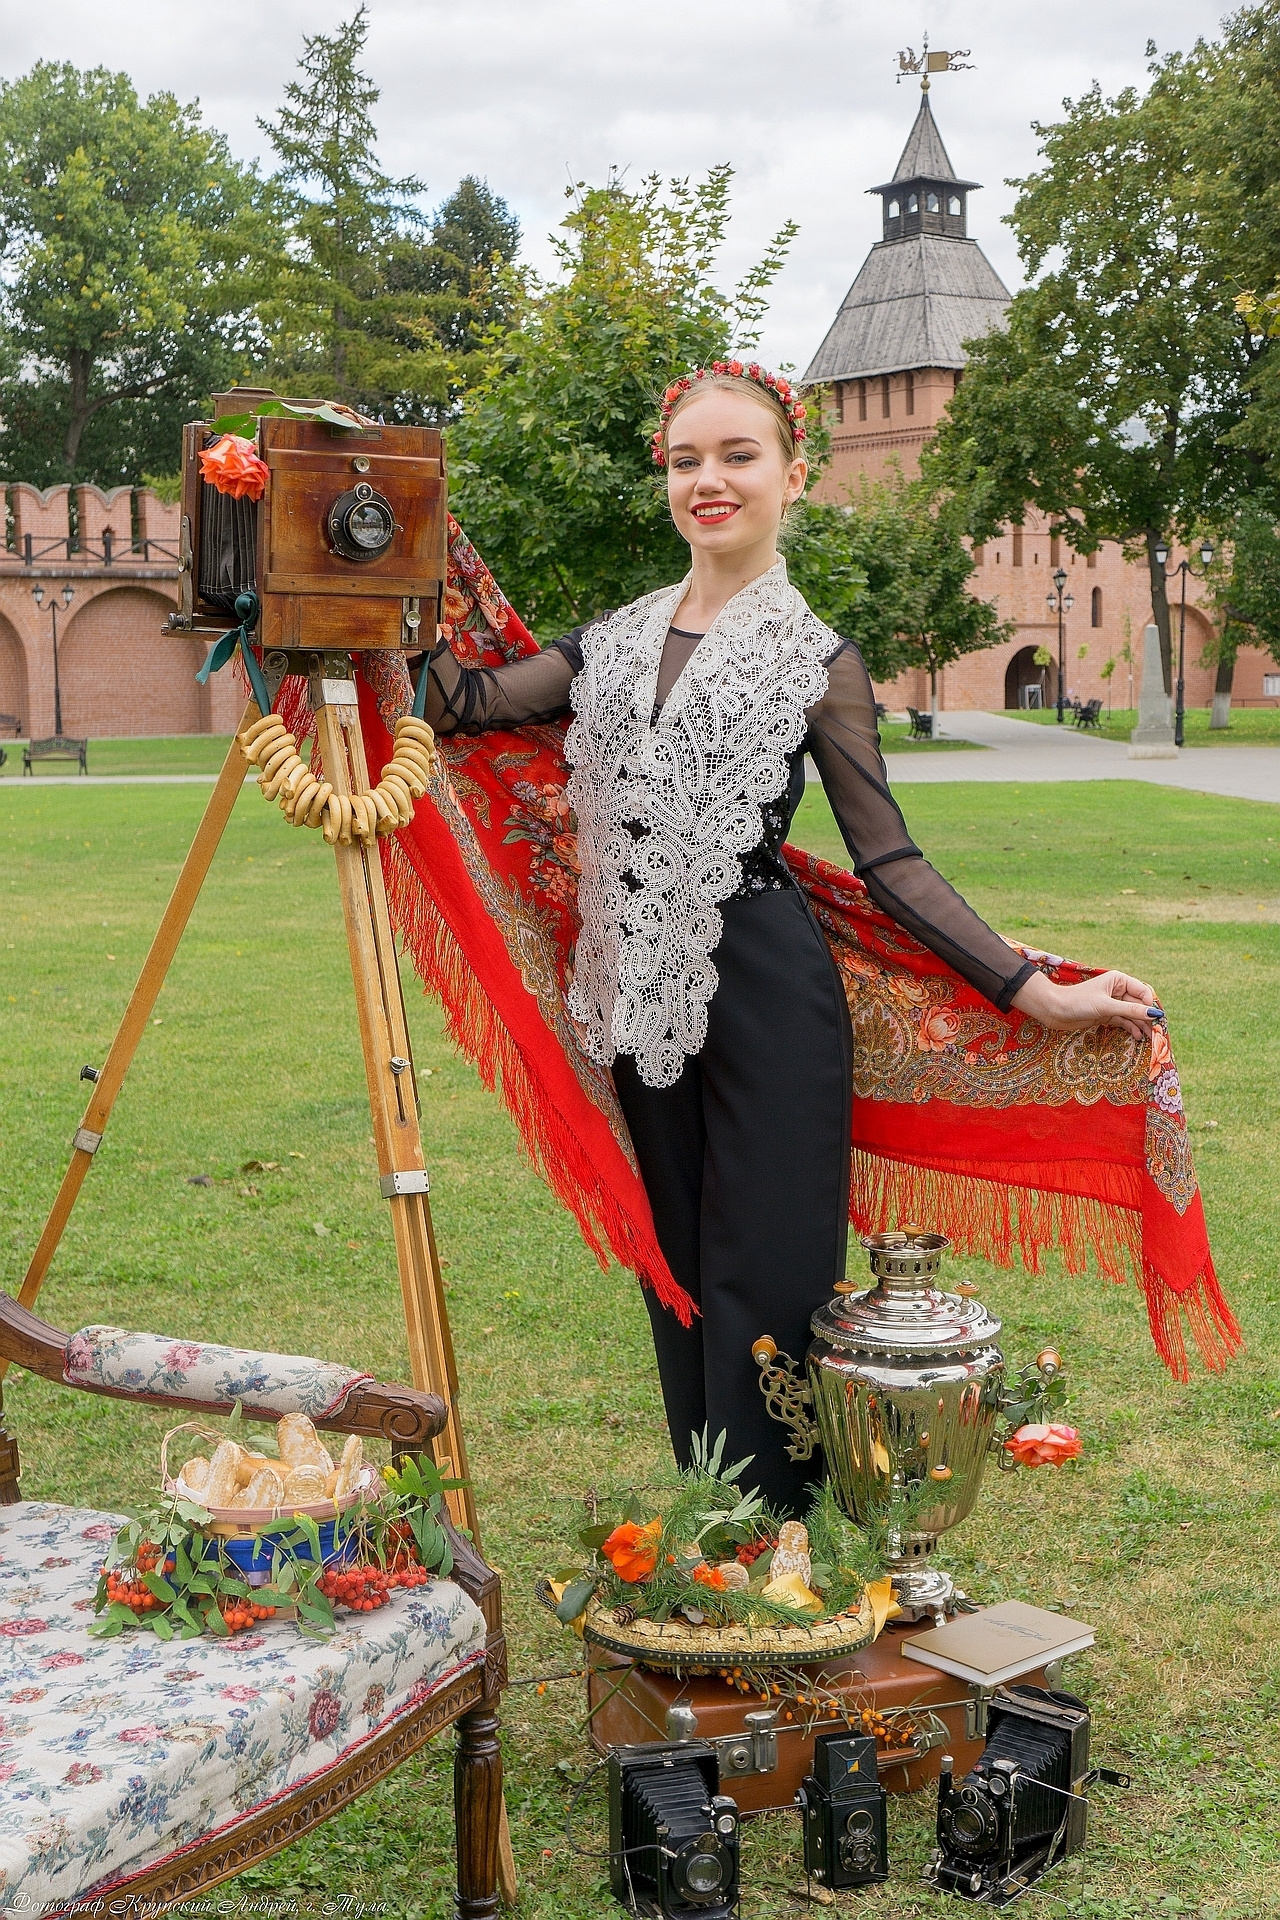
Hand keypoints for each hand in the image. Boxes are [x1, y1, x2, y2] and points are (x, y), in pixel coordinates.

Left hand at [1010, 968, 1160, 1042]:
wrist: (1054, 1010)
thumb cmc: (1078, 1002)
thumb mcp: (1106, 1007)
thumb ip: (1131, 1011)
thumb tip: (1155, 1014)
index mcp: (1119, 980)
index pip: (1143, 991)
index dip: (1151, 1005)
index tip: (1158, 1020)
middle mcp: (1118, 990)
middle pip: (1139, 1004)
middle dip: (1148, 1018)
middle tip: (1159, 1033)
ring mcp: (1112, 1003)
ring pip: (1133, 1014)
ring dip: (1141, 1025)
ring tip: (1150, 1039)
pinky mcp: (1106, 1014)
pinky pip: (1124, 1021)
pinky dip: (1131, 1028)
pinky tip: (1138, 1037)